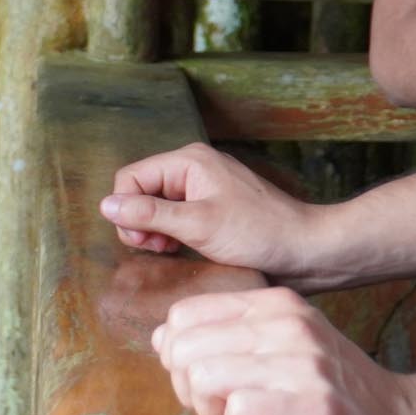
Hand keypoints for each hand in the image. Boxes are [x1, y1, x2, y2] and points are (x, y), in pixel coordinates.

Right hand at [101, 142, 323, 279]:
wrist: (309, 252)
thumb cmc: (262, 234)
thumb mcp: (199, 226)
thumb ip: (149, 215)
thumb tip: (106, 206)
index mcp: (189, 161)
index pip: (130, 177)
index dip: (126, 209)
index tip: (141, 240)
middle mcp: (194, 170)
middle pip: (141, 191)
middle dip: (140, 222)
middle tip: (156, 248)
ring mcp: (205, 190)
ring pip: (157, 206)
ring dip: (155, 231)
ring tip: (170, 251)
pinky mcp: (214, 210)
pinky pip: (176, 217)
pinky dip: (172, 235)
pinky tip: (183, 251)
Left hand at [153, 287, 415, 414]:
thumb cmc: (337, 397)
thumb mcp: (282, 350)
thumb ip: (225, 339)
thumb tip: (161, 338)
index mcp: (276, 304)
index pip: (184, 317)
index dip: (180, 357)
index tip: (208, 384)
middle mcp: (289, 324)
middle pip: (185, 349)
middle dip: (189, 389)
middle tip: (224, 411)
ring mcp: (306, 363)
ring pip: (205, 377)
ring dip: (213, 413)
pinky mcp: (318, 407)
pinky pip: (240, 412)